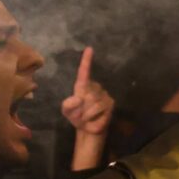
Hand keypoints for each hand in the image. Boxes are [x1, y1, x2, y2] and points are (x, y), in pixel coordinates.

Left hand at [62, 46, 115, 170]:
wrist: (88, 129)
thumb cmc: (77, 116)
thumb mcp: (67, 111)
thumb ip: (68, 104)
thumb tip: (79, 98)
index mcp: (83, 86)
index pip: (84, 72)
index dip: (86, 61)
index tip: (89, 49)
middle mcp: (95, 88)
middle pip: (86, 95)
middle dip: (79, 108)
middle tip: (78, 115)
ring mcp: (104, 95)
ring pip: (92, 104)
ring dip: (85, 114)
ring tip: (85, 118)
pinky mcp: (111, 104)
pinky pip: (99, 110)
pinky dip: (93, 118)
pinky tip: (94, 120)